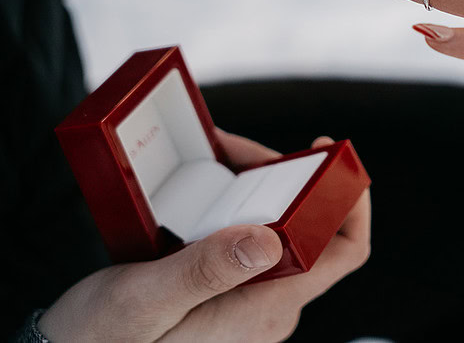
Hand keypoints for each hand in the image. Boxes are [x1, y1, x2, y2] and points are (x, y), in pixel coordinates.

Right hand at [39, 131, 370, 342]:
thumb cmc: (99, 339)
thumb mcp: (145, 301)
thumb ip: (205, 270)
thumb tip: (271, 239)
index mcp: (265, 310)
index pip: (344, 252)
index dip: (353, 202)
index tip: (335, 157)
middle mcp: (269, 310)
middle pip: (312, 234)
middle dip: (288, 183)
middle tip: (243, 150)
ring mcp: (251, 306)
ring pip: (280, 235)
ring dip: (257, 192)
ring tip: (218, 160)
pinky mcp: (227, 299)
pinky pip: (250, 247)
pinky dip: (236, 210)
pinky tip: (206, 190)